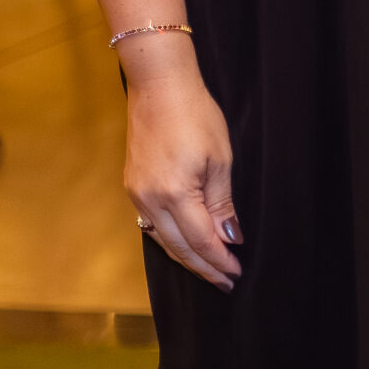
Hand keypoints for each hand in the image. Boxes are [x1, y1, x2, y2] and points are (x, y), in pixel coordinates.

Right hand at [122, 41, 242, 289]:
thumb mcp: (220, 159)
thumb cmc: (195, 115)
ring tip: (208, 269)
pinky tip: (184, 244)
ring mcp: (137, 194)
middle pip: (178, 247)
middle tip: (225, 281)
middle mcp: (149, 200)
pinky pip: (151, 224)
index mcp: (174, 194)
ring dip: (186, 257)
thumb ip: (222, 204)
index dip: (218, 260)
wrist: (159, 87)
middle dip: (203, 267)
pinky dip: (170, 239)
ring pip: (162, 239)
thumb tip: (229, 238)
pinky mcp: (133, 186)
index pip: (200, 241)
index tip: (235, 273)